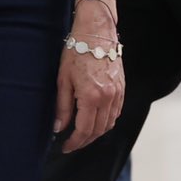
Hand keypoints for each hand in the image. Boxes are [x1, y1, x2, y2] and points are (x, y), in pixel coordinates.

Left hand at [53, 5, 124, 153]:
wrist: (96, 33)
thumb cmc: (76, 53)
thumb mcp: (63, 80)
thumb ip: (62, 107)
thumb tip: (58, 128)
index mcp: (91, 97)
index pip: (84, 130)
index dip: (74, 142)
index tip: (65, 147)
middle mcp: (107, 98)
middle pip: (98, 130)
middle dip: (84, 141)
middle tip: (71, 143)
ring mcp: (117, 94)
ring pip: (109, 124)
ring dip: (96, 133)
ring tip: (82, 135)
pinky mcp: (122, 89)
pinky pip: (116, 113)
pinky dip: (106, 122)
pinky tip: (95, 121)